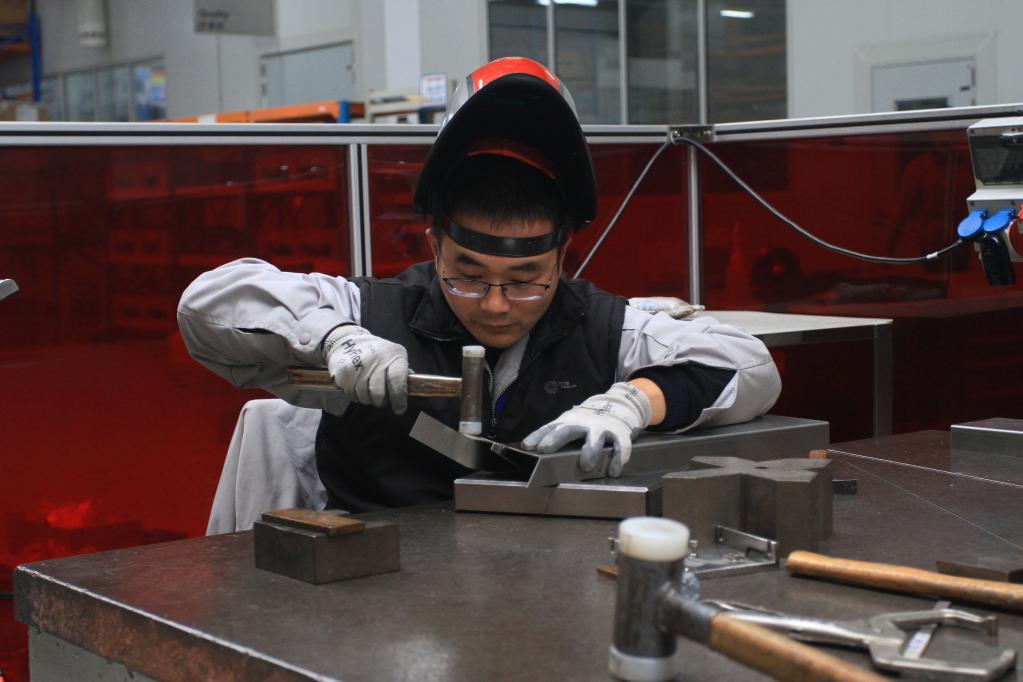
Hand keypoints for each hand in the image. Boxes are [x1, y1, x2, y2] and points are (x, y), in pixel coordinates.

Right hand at [323, 325, 408, 413]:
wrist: (348, 340)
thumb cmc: (378, 353)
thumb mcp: (394, 356)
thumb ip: (403, 373)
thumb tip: (411, 391)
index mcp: (394, 355)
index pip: (397, 380)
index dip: (399, 398)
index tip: (399, 409)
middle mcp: (376, 359)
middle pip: (378, 393)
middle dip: (380, 401)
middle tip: (380, 400)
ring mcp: (358, 365)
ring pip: (364, 396)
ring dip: (367, 399)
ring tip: (367, 390)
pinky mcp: (343, 372)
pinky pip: (351, 394)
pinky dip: (354, 395)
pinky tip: (356, 386)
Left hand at [521, 382, 651, 476]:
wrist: (618, 406)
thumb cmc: (587, 423)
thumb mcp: (570, 425)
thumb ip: (555, 436)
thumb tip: (532, 453)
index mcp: (568, 422)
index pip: (549, 428)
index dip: (537, 436)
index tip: (527, 446)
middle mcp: (583, 423)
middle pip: (568, 429)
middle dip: (556, 439)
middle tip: (545, 449)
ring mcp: (602, 428)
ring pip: (596, 436)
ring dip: (590, 450)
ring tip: (585, 465)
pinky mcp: (620, 434)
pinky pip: (621, 446)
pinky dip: (619, 458)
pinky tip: (613, 471)